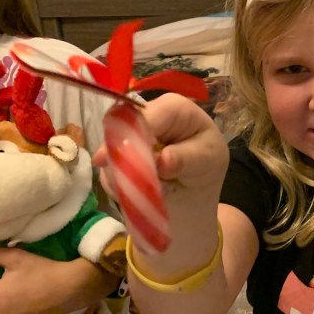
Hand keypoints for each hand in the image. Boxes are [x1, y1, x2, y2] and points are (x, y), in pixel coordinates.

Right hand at [96, 94, 228, 271]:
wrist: (187, 203)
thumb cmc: (204, 171)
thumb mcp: (208, 163)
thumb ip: (187, 158)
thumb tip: (163, 159)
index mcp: (176, 110)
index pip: (154, 113)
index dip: (142, 132)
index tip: (139, 160)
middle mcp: (146, 117)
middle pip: (122, 126)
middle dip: (126, 157)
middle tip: (135, 182)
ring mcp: (124, 137)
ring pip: (109, 151)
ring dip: (123, 176)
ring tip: (146, 191)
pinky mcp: (111, 159)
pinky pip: (105, 172)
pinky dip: (118, 187)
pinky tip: (136, 193)